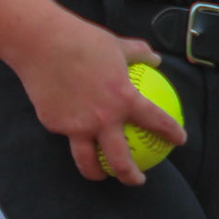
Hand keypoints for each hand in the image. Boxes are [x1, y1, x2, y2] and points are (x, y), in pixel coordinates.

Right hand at [9, 17, 185, 186]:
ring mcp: (76, 125)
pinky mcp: (53, 123)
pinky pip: (65, 132)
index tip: (178, 140)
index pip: (157, 121)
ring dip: (96, 173)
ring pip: (87, 161)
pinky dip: (70, 133)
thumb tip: (155, 58)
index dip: (172, 133)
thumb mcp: (116, 44)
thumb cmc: (82, 39)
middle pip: (121, 161)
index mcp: (124, 99)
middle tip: (138, 179)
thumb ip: (138, 53)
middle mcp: (102, 119)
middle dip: (131, 176)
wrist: (40, 42)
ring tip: (100, 174)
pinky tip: (70, 132)